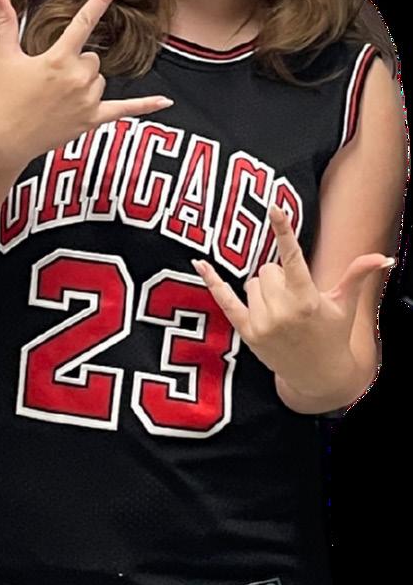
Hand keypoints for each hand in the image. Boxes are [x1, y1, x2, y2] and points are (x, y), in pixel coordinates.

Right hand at [0, 0, 174, 163]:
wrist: (2, 138)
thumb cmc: (2, 95)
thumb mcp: (4, 56)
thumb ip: (4, 21)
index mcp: (57, 58)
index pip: (84, 20)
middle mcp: (77, 77)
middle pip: (92, 57)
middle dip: (74, 64)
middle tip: (48, 81)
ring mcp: (88, 99)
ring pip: (99, 79)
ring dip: (84, 83)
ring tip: (55, 98)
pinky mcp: (93, 119)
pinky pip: (125, 109)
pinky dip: (146, 106)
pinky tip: (166, 101)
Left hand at [191, 202, 395, 398]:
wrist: (318, 377)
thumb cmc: (332, 335)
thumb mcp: (344, 305)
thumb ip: (357, 276)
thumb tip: (385, 256)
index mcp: (308, 300)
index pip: (293, 258)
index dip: (283, 232)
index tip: (274, 207)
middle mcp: (283, 311)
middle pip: (267, 269)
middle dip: (279, 277)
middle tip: (293, 298)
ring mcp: (262, 322)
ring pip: (251, 282)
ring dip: (263, 290)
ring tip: (281, 311)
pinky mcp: (246, 331)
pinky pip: (223, 298)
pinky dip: (212, 280)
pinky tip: (199, 262)